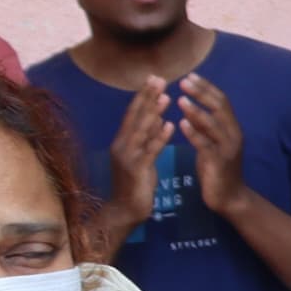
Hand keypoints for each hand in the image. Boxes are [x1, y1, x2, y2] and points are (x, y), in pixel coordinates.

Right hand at [105, 80, 171, 233]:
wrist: (125, 211)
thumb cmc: (135, 184)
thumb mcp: (141, 157)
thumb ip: (146, 138)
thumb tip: (156, 118)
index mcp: (123, 141)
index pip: (133, 113)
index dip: (143, 95)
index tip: (154, 78)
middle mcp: (122, 145)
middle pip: (135, 117)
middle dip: (147, 97)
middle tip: (159, 78)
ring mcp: (127, 157)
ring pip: (141, 130)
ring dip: (153, 112)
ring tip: (165, 96)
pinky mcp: (137, 170)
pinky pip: (150, 150)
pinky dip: (159, 136)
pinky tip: (169, 125)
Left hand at [171, 74, 248, 212]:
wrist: (229, 198)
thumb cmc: (217, 170)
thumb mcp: (213, 144)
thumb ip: (205, 128)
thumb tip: (191, 108)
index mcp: (233, 128)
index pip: (221, 101)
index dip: (206, 88)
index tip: (190, 76)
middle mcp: (234, 135)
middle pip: (219, 107)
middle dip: (202, 93)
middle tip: (184, 81)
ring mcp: (228, 148)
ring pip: (213, 124)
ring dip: (196, 110)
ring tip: (180, 99)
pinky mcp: (219, 162)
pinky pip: (205, 144)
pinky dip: (194, 132)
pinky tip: (181, 124)